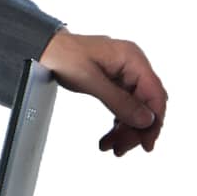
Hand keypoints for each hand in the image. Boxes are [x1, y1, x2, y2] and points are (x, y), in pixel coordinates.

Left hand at [38, 28, 166, 156]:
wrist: (41, 48)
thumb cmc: (62, 54)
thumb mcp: (90, 80)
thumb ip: (119, 101)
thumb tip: (145, 119)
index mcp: (132, 58)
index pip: (155, 94)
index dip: (154, 121)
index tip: (147, 142)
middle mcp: (131, 65)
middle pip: (145, 104)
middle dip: (136, 129)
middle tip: (122, 148)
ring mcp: (122, 73)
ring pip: (134, 108)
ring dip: (125, 130)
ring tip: (113, 147)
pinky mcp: (112, 81)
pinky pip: (121, 106)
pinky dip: (117, 123)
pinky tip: (110, 137)